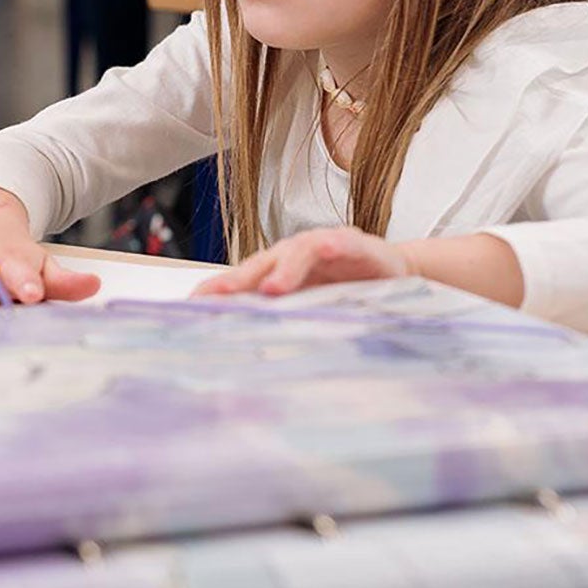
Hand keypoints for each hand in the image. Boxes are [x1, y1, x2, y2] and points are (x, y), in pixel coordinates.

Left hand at [192, 226, 408, 298]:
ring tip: (272, 289)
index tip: (192, 305)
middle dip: (239, 279)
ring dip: (285, 269)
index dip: (219, 289)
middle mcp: (295, 254)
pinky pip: (342, 243)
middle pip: (262, 263)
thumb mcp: (312, 307)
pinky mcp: (357, 244)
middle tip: (219, 296)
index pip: (244, 278)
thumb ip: (284, 317)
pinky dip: (335, 245)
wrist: (394, 272)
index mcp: (279, 269)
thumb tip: (250, 345)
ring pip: (299, 252)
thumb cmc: (347, 289)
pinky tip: (329, 249)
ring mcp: (324, 245)